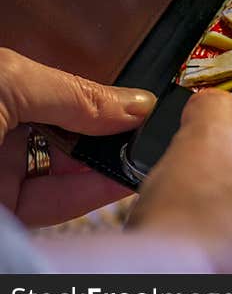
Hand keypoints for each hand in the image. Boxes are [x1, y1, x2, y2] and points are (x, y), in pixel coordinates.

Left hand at [0, 48, 155, 226]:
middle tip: (153, 134)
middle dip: (115, 135)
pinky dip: (94, 193)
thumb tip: (138, 104)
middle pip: (76, 134)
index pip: (69, 95)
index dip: (107, 101)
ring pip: (72, 171)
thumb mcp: (9, 82)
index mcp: (4, 91)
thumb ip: (74, 93)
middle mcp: (5, 131)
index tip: (146, 106)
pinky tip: (123, 180)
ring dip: (112, 165)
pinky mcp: (9, 212)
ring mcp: (4, 174)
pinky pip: (58, 203)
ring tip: (149, 156)